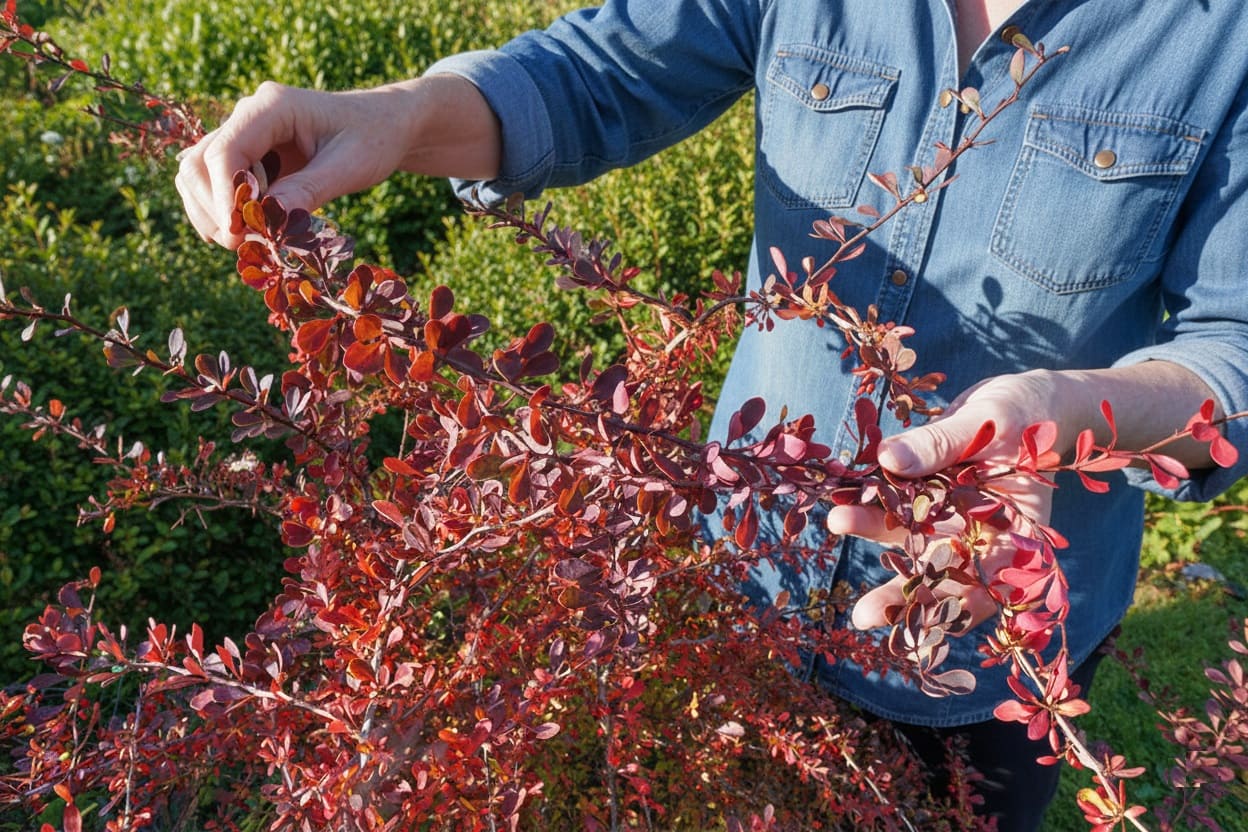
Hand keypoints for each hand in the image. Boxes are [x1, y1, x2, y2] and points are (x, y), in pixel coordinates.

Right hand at [174, 74, 501, 249]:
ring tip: (250, 243)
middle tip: (246, 246)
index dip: (224, 197)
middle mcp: (248, 115)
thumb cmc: (374, 139)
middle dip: (213, 209)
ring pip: (197, 175)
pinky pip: (215, 184)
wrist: (385, 124)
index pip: (224, 151)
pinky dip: (225, 212)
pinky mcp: (247, 155)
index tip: (239, 236)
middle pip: (197, 164)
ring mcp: (243, 134)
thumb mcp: (351, 166)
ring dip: (212, 214)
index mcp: (272, 106)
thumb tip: (270, 218)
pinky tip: (252, 232)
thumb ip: (310, 189)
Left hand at [829, 370, 1071, 631]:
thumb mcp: (991, 424)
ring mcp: (952, 516)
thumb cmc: (1028, 412)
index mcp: (1018, 534)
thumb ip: (943, 444)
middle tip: (863, 617)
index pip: (992, 586)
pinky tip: (842, 502)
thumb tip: (889, 460)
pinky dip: (871, 506)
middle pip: (943, 575)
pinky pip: (897, 506)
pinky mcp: (929, 494)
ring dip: (873, 533)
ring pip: (911, 538)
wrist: (1028, 397)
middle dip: (903, 597)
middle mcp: (982, 534)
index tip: (923, 625)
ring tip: (836, 522)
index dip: (959, 610)